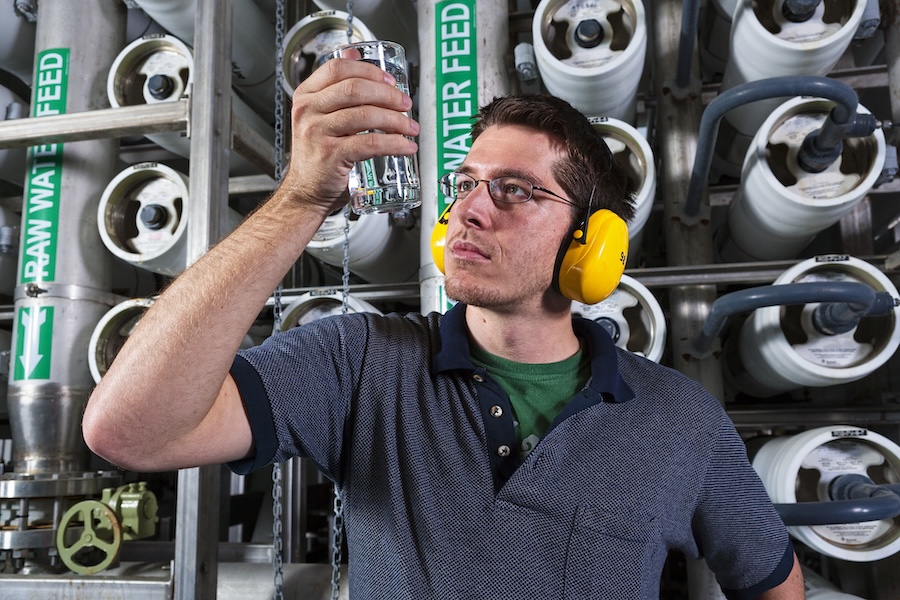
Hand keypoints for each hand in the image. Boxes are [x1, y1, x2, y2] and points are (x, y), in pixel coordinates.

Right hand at [282, 57, 419, 214]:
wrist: (305, 192)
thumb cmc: (318, 156)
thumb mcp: (320, 116)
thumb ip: (336, 90)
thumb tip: (356, 55)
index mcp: (306, 95)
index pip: (338, 68)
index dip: (369, 71)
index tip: (390, 80)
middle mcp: (308, 111)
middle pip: (355, 88)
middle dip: (388, 94)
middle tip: (405, 104)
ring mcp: (317, 132)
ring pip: (365, 115)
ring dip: (396, 120)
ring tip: (410, 127)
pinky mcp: (331, 155)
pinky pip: (369, 143)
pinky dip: (394, 144)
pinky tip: (405, 146)